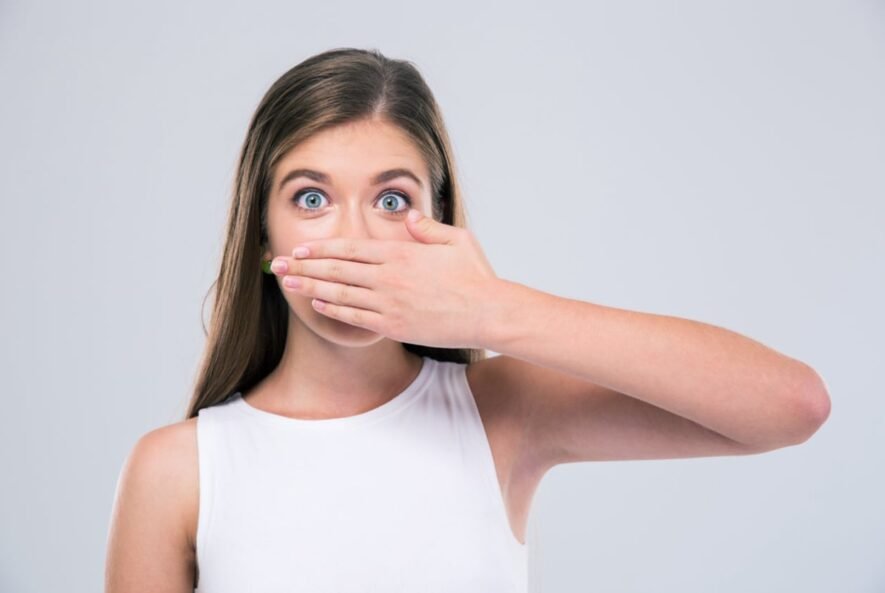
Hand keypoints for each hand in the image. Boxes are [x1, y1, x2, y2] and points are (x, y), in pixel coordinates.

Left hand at [269, 208, 500, 348]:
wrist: (488, 313)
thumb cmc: (476, 276)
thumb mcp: (456, 240)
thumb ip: (428, 227)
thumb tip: (410, 216)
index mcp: (400, 252)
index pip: (350, 248)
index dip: (321, 248)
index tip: (300, 248)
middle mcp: (388, 277)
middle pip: (337, 269)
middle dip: (304, 266)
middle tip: (279, 265)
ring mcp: (389, 303)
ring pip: (340, 293)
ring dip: (311, 287)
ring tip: (288, 283)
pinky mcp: (394, 326)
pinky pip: (356, 317)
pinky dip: (334, 309)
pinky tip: (317, 303)